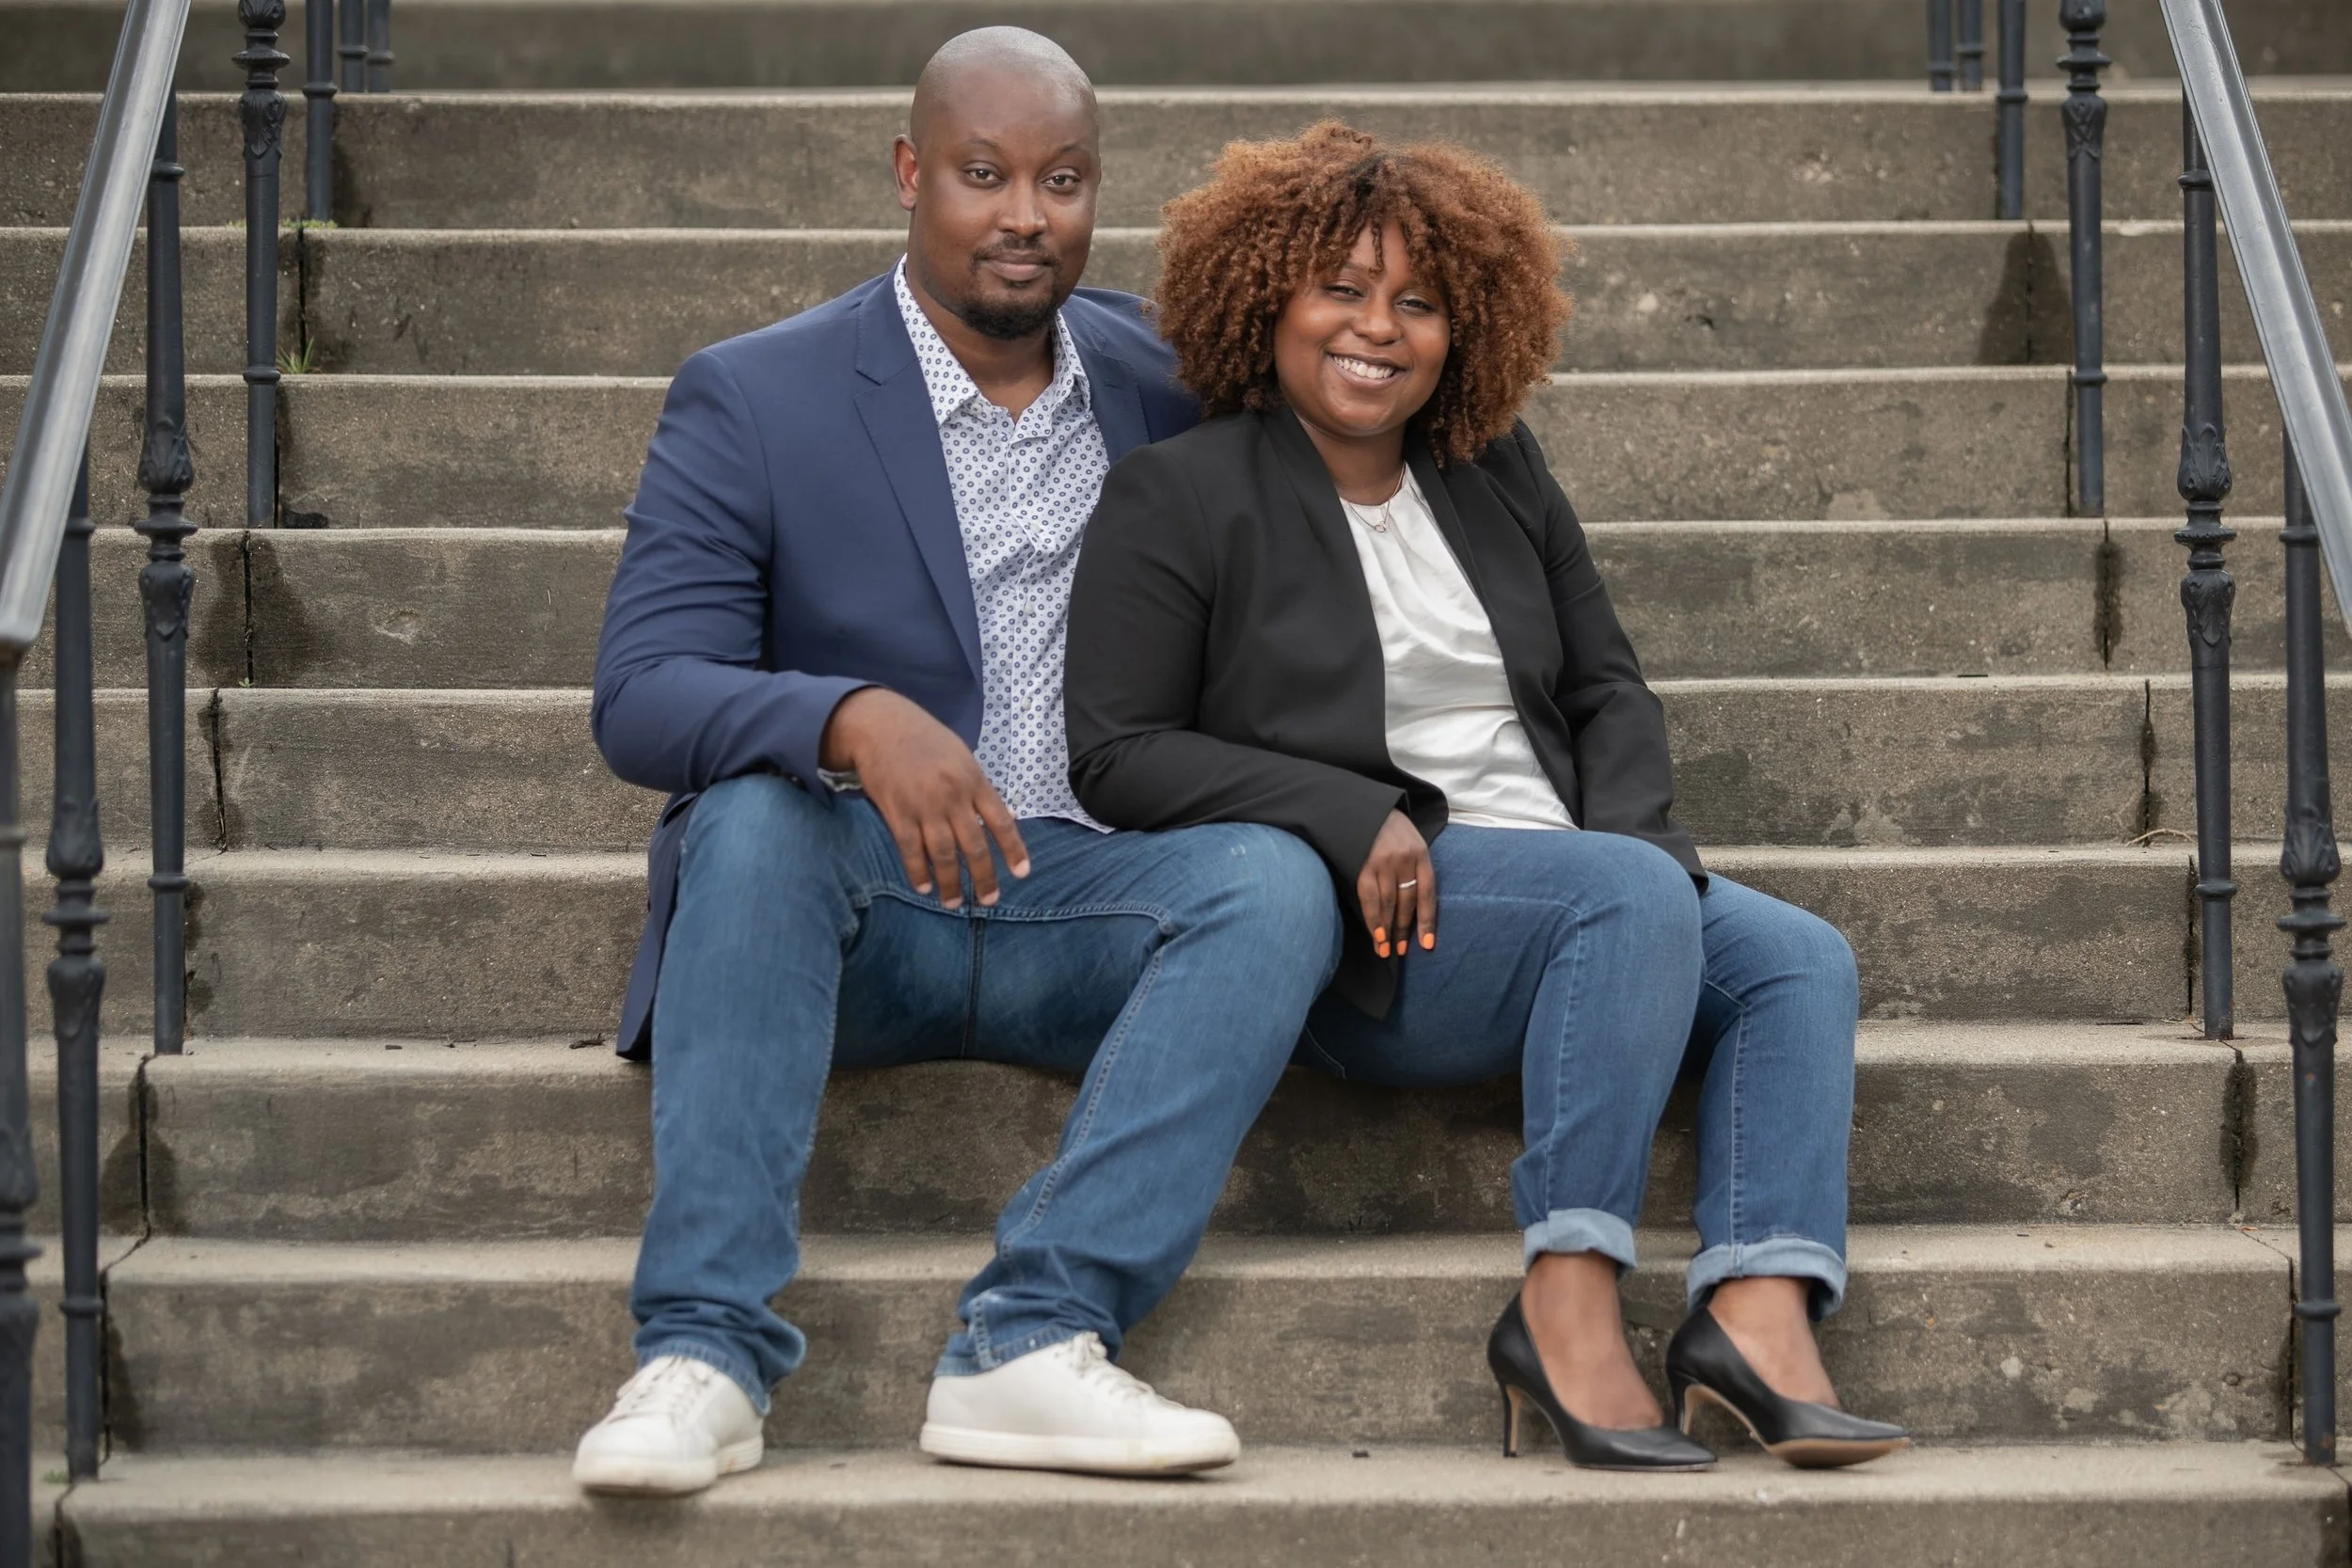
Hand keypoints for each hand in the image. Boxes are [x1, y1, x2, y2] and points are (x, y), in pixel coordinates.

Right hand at [819, 688, 1028, 908]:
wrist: (881, 725)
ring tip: (954, 903)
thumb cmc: (925, 739)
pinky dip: (918, 871)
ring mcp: (924, 805)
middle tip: (989, 900)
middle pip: (974, 845)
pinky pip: (910, 849)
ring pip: (943, 853)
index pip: (1000, 821)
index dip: (1013, 849)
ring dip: (950, 883)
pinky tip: (924, 887)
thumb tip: (1008, 816)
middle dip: (983, 877)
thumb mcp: (962, 756)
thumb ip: (982, 789)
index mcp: (973, 779)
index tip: (1022, 873)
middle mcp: (952, 795)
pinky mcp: (897, 812)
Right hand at [1356, 809, 1436, 958]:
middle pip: (1407, 902)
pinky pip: (1369, 898)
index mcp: (1421, 854)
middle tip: (1401, 952)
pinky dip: (1372, 918)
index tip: (1427, 944)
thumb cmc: (1392, 831)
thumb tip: (1415, 908)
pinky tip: (1375, 935)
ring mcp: (1383, 863)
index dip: (1427, 920)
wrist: (1365, 807)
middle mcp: (1404, 860)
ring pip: (1388, 903)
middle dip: (1404, 929)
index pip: (1427, 893)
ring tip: (1386, 951)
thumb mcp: (1413, 843)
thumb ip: (1416, 870)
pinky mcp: (1363, 865)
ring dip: (1387, 930)